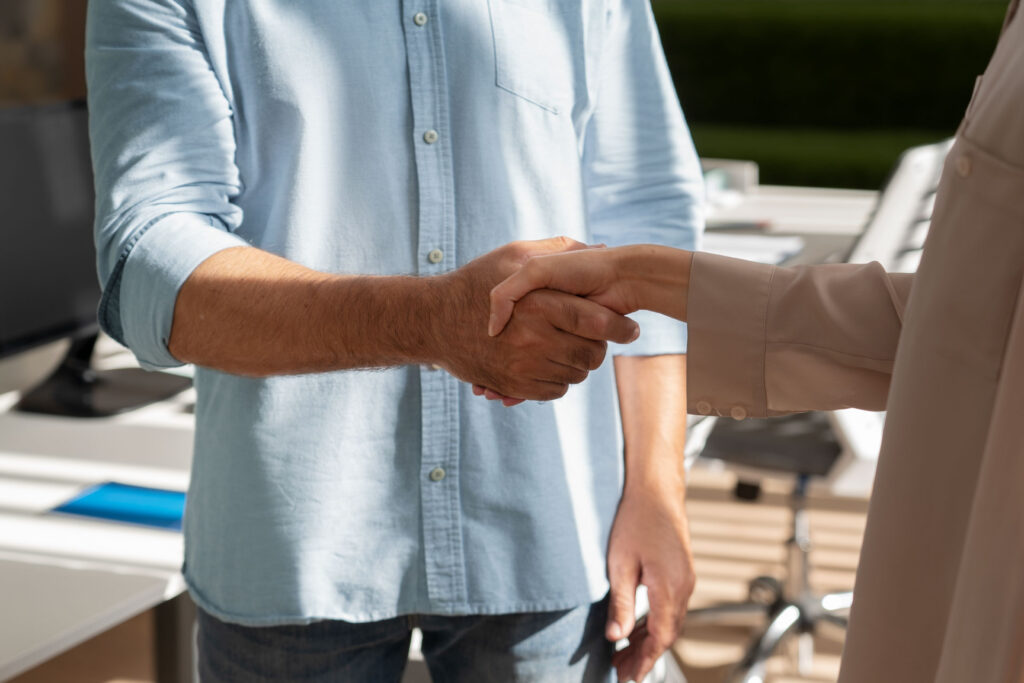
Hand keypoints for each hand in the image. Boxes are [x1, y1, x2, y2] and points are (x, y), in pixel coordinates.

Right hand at [432, 238, 639, 399]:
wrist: (434, 321)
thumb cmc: (475, 282)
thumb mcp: (513, 255)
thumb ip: (556, 250)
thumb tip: (599, 249)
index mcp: (540, 304)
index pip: (597, 322)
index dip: (620, 327)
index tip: (631, 329)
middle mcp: (534, 339)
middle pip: (592, 353)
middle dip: (600, 347)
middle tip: (597, 339)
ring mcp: (523, 366)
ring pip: (576, 374)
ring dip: (578, 363)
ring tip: (568, 346)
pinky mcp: (514, 386)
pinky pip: (556, 390)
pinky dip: (558, 379)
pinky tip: (549, 362)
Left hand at [606, 486, 694, 682]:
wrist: (655, 489)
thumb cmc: (636, 520)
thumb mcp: (620, 564)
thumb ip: (621, 604)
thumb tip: (616, 637)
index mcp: (670, 588)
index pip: (660, 638)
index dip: (645, 661)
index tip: (630, 677)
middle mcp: (684, 586)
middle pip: (667, 634)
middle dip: (645, 655)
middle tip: (622, 670)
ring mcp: (686, 578)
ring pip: (670, 621)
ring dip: (649, 640)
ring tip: (625, 653)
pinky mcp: (682, 571)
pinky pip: (672, 606)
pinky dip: (656, 622)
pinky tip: (638, 627)